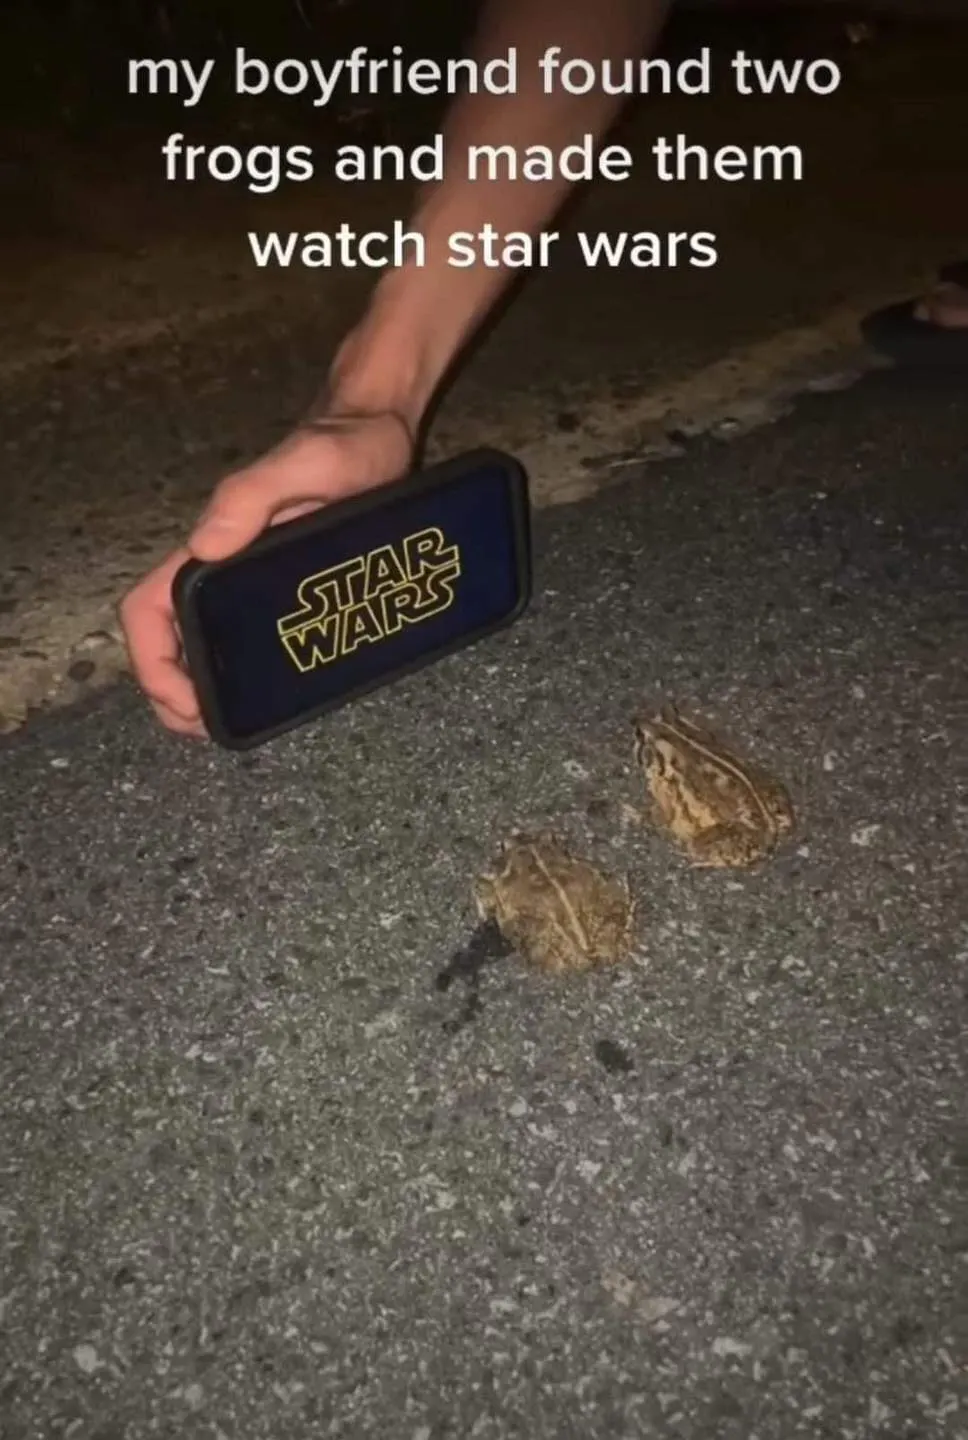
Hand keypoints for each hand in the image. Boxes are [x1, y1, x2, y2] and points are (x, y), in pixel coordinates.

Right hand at [119, 409, 414, 737]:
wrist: (378, 433)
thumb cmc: (337, 446)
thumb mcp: (301, 467)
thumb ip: (250, 497)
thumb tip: (202, 548)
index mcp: (211, 550)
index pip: (148, 611)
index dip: (151, 663)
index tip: (183, 702)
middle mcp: (222, 570)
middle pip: (170, 641)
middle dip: (175, 693)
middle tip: (208, 729)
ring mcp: (253, 583)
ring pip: (208, 646)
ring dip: (208, 690)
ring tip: (233, 725)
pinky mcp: (289, 590)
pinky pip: (253, 640)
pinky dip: (250, 676)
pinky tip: (277, 696)